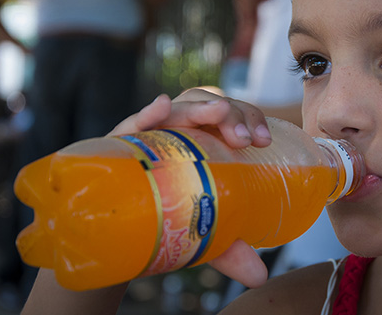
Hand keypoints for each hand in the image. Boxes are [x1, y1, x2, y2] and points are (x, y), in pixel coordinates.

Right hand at [109, 89, 270, 287]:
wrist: (118, 233)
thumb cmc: (168, 216)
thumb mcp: (202, 232)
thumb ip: (231, 250)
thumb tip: (259, 276)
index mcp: (206, 142)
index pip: (231, 117)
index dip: (250, 120)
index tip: (263, 141)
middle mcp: (182, 133)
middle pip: (209, 107)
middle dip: (232, 115)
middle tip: (245, 139)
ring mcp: (152, 135)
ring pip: (178, 110)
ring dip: (200, 107)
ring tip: (219, 110)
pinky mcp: (122, 145)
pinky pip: (132, 125)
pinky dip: (147, 114)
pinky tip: (161, 106)